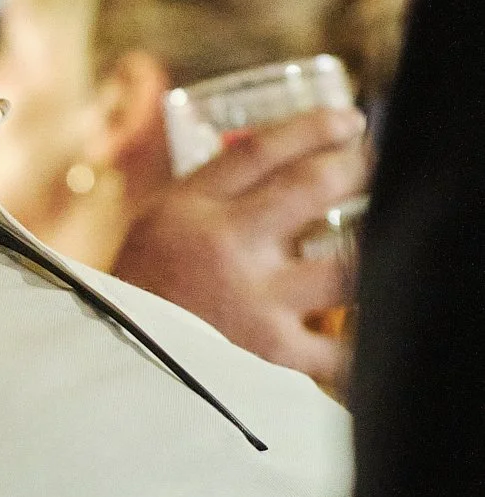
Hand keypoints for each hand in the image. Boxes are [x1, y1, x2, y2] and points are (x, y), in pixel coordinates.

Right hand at [113, 107, 367, 385]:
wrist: (109, 376)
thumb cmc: (134, 301)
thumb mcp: (153, 232)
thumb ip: (209, 203)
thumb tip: (279, 172)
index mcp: (187, 210)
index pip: (260, 150)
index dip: (314, 127)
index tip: (349, 120)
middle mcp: (224, 245)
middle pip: (313, 186)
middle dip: (360, 168)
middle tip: (379, 166)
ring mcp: (255, 300)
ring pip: (348, 265)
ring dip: (373, 251)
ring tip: (387, 245)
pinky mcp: (273, 356)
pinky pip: (342, 348)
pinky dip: (360, 342)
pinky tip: (369, 332)